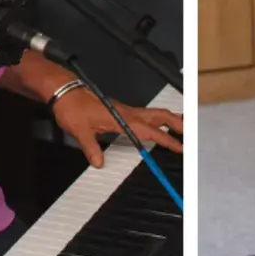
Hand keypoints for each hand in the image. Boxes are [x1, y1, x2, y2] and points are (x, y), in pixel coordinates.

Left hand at [51, 88, 182, 167]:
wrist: (65, 92)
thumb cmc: (73, 109)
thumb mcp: (80, 131)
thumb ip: (91, 148)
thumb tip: (99, 163)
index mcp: (121, 117)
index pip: (149, 130)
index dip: (165, 139)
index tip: (179, 147)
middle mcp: (127, 112)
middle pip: (158, 115)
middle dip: (176, 123)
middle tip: (189, 134)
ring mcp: (125, 110)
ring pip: (153, 113)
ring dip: (169, 119)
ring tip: (182, 127)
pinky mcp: (121, 110)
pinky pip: (145, 114)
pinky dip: (157, 119)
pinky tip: (158, 126)